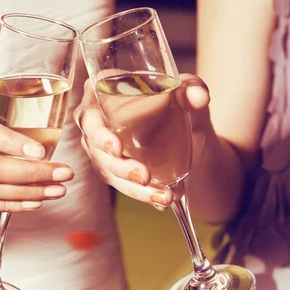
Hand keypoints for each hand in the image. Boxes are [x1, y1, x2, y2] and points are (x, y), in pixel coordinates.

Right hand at [74, 74, 209, 210]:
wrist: (187, 130)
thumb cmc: (177, 100)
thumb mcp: (187, 92)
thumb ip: (193, 88)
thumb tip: (199, 96)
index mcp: (101, 92)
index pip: (90, 115)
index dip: (98, 134)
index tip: (117, 149)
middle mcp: (97, 121)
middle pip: (97, 149)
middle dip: (120, 167)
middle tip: (145, 177)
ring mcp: (102, 147)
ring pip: (108, 172)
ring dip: (133, 188)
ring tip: (162, 196)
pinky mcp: (113, 167)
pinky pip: (121, 184)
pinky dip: (142, 194)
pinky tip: (161, 200)